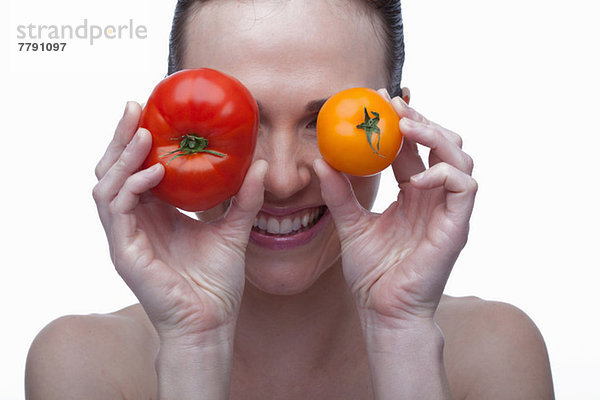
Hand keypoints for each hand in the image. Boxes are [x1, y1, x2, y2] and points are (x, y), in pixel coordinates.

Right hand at [93, 102, 266, 342]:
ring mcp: (125, 237)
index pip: (136, 168)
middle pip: (113, 169)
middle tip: (135, 105)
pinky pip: (117, 209)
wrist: (211, 323)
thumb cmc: (216, 282)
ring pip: (106, 185)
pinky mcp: (124, 252)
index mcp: (154, 214)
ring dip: (122, 156)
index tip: (152, 109)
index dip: (138, 139)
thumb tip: (262, 164)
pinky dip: (132, 186)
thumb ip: (245, 198)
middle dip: (120, 137)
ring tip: (143, 132)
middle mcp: (135, 221)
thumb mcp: (233, 230)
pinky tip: (154, 171)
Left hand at [314, 91, 476, 328]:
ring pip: (460, 156)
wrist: (382, 310)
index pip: (413, 147)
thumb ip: (339, 194)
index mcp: (413, 193)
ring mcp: (448, 210)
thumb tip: (320, 162)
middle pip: (442, 142)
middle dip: (421, 119)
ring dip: (435, 135)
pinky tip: (415, 178)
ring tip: (405, 127)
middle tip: (392, 105)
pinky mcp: (457, 225)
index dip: (401, 121)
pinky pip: (465, 186)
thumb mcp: (351, 225)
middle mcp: (434, 196)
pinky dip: (443, 173)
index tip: (379, 99)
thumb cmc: (372, 273)